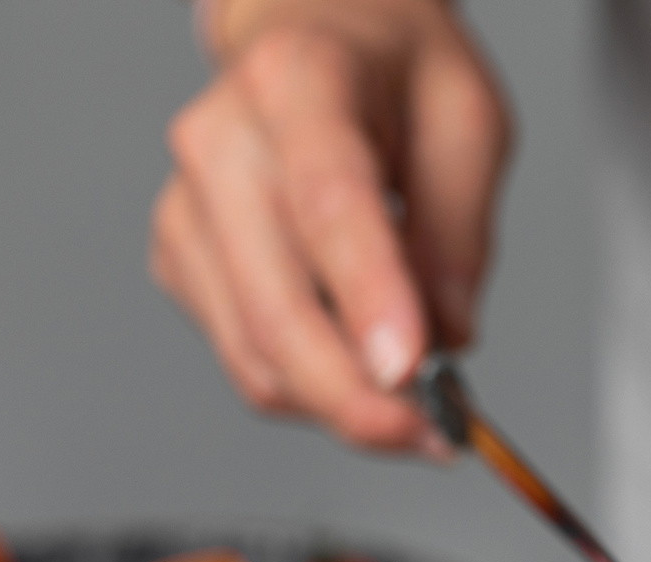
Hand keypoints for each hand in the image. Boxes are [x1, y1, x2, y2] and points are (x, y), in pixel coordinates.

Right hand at [151, 0, 510, 450]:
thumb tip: (447, 338)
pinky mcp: (181, 259)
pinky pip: (248, 359)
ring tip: (419, 411)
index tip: (414, 372)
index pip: (327, 202)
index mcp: (300, 81)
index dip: (369, 297)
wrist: (317, 35)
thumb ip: (461, 232)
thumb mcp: (469, 121)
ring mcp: (188, 204)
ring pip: (258, 354)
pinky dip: (312, 388)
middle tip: (440, 434)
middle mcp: (221, 140)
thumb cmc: (391, 72)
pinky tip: (362, 368)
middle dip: (362, 397)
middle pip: (277, 306)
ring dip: (343, 407)